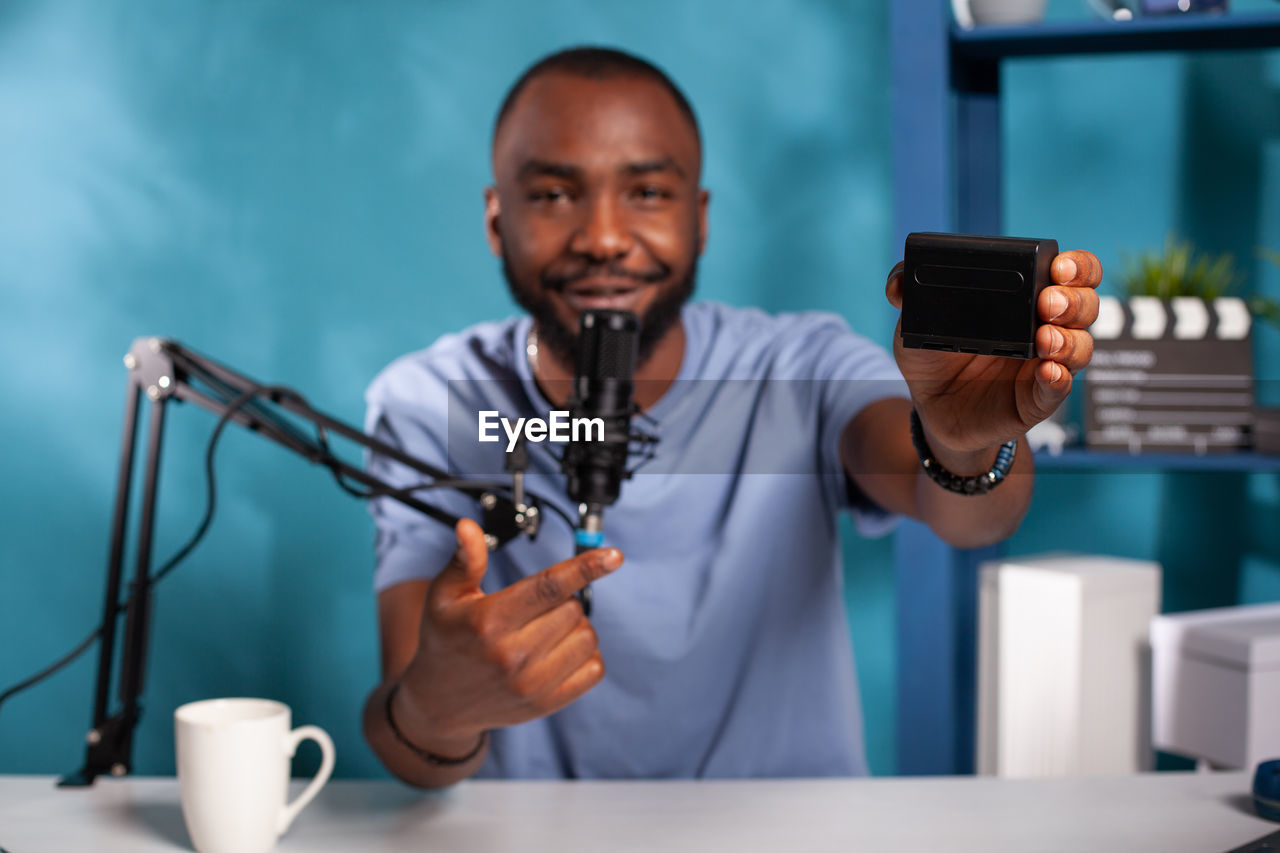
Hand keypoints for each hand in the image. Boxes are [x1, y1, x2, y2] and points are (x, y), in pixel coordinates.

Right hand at [395, 519, 621, 751]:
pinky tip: (560, 652)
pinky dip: (586, 655)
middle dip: (563, 600)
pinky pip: (594, 670)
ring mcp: (530, 684)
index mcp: (488, 621)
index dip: (585, 567)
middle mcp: (512, 655)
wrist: (439, 703)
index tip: (614, 556)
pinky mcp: (545, 704)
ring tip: (546, 630)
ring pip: (587, 637)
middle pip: (572, 609)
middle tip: (536, 609)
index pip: (548, 587)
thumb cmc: (444, 640)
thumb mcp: (444, 596)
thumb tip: (468, 527)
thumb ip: (464, 560)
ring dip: (575, 627)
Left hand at [885, 250, 1101, 453]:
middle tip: (1048, 303)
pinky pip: (1060, 389)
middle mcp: (1047, 327)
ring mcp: (1046, 364)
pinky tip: (1048, 371)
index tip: (1059, 267)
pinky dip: (1060, 379)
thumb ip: (908, 296)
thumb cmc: (935, 358)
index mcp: (1027, 299)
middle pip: (1086, 306)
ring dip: (1070, 340)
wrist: (932, 408)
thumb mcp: (917, 323)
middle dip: (1075, 300)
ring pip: (1081, 347)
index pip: (1072, 273)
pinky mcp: (1037, 399)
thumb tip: (896, 281)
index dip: (1077, 266)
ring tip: (1046, 339)